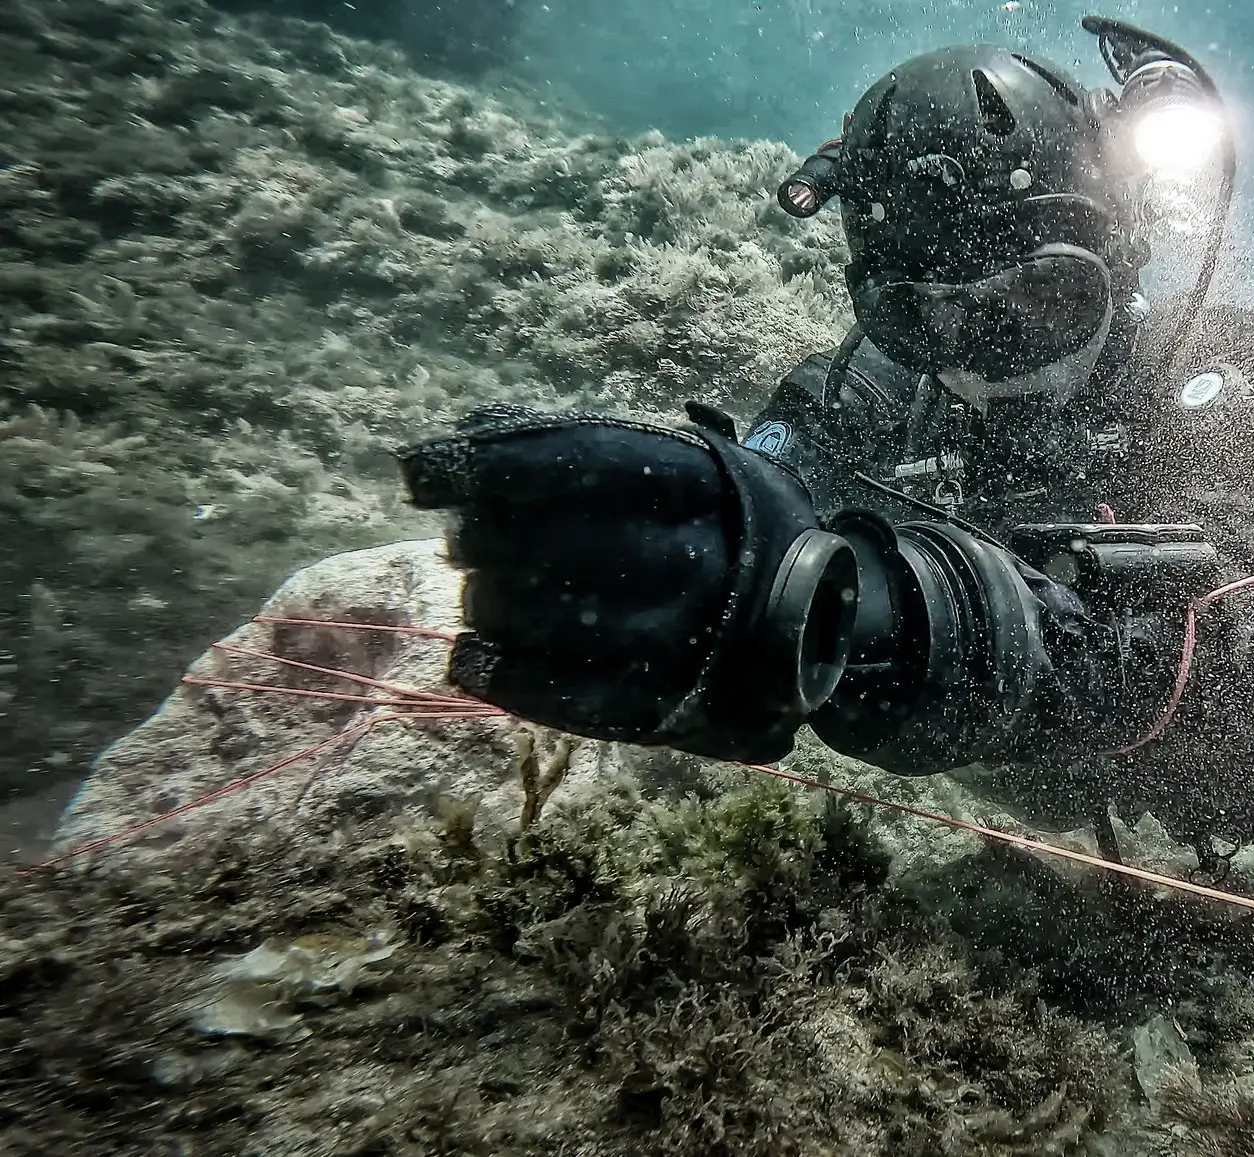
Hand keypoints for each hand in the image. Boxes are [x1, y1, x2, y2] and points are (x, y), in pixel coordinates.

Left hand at [396, 404, 837, 759]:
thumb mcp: (680, 463)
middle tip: (462, 540)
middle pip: (559, 543)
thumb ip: (586, 445)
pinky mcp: (673, 705)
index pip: (582, 461)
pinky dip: (507, 679)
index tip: (420, 472)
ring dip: (489, 604)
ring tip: (478, 594)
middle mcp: (706, 557)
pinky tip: (468, 658)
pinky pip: (576, 699)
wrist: (812, 621)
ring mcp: (692, 638)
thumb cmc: (716, 524)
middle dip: (483, 540)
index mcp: (708, 482)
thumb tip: (473, 432)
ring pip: (557, 620)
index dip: (489, 466)